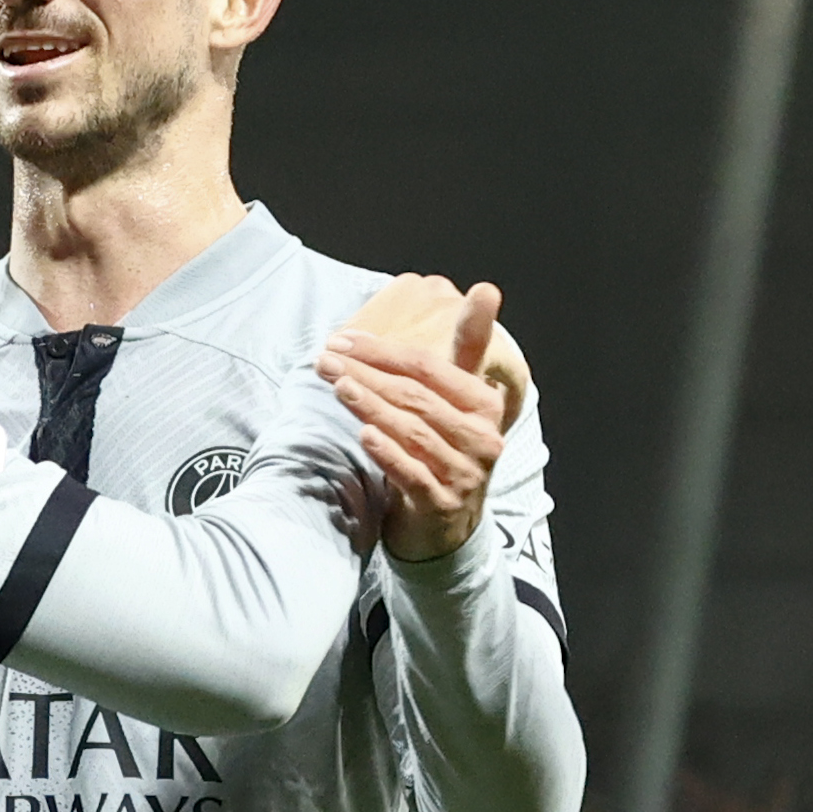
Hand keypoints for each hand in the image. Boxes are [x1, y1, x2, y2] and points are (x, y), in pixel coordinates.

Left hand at [317, 278, 512, 562]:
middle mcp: (482, 437)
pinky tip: (364, 436)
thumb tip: (487, 288)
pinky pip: (413, 474)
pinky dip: (388, 454)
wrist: (447, 523)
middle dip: (367, 374)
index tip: (342, 340)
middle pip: (415, 396)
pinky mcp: (443, 504)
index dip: (384, 352)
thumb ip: (466, 345)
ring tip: (338, 387)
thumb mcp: (458, 397)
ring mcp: (465, 473)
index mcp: (485, 403)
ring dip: (371, 407)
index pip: (429, 368)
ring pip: (412, 431)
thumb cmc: (446, 446)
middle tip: (325, 360)